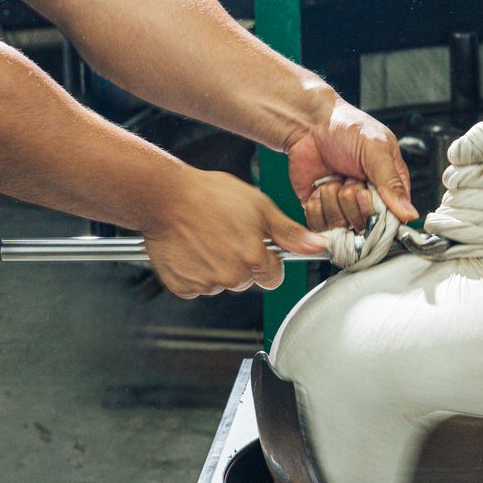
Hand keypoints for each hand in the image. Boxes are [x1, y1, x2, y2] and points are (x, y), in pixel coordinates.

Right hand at [143, 168, 327, 298]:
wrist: (165, 196)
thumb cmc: (209, 195)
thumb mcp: (259, 205)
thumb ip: (289, 232)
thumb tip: (317, 246)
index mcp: (254, 259)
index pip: (273, 277)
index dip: (266, 260)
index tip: (253, 244)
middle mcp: (231, 276)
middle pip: (247, 281)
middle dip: (240, 262)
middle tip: (225, 233)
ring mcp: (205, 283)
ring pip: (221, 284)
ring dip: (216, 266)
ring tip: (205, 237)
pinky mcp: (181, 286)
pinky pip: (195, 287)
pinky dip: (193, 271)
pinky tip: (190, 248)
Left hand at [286, 98, 417, 230]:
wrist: (308, 124)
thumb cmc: (345, 128)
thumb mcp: (376, 150)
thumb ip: (392, 182)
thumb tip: (410, 214)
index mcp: (389, 185)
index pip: (392, 218)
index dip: (377, 210)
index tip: (366, 190)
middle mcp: (367, 200)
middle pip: (364, 223)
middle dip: (351, 198)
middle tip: (348, 175)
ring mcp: (343, 206)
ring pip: (340, 224)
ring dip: (332, 198)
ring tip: (333, 177)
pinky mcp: (321, 210)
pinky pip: (320, 224)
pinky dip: (316, 206)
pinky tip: (318, 187)